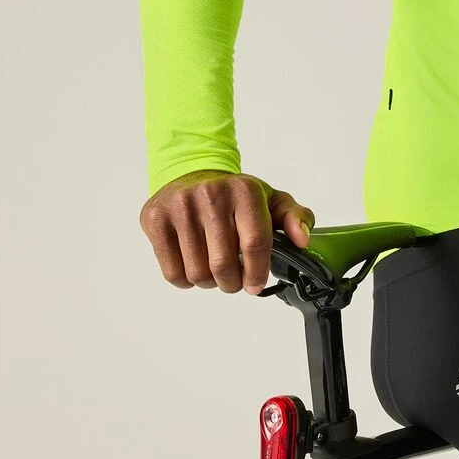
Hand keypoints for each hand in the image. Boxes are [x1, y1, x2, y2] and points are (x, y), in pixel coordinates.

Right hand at [139, 170, 315, 295]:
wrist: (190, 174)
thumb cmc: (233, 196)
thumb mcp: (270, 200)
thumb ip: (295, 218)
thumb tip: (302, 240)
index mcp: (245, 191)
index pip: (255, 243)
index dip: (257, 272)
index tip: (255, 285)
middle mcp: (211, 194)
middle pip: (223, 264)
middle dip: (232, 283)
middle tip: (234, 281)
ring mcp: (180, 206)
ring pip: (197, 272)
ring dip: (209, 283)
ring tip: (214, 272)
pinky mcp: (155, 219)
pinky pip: (172, 272)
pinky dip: (186, 281)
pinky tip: (194, 267)